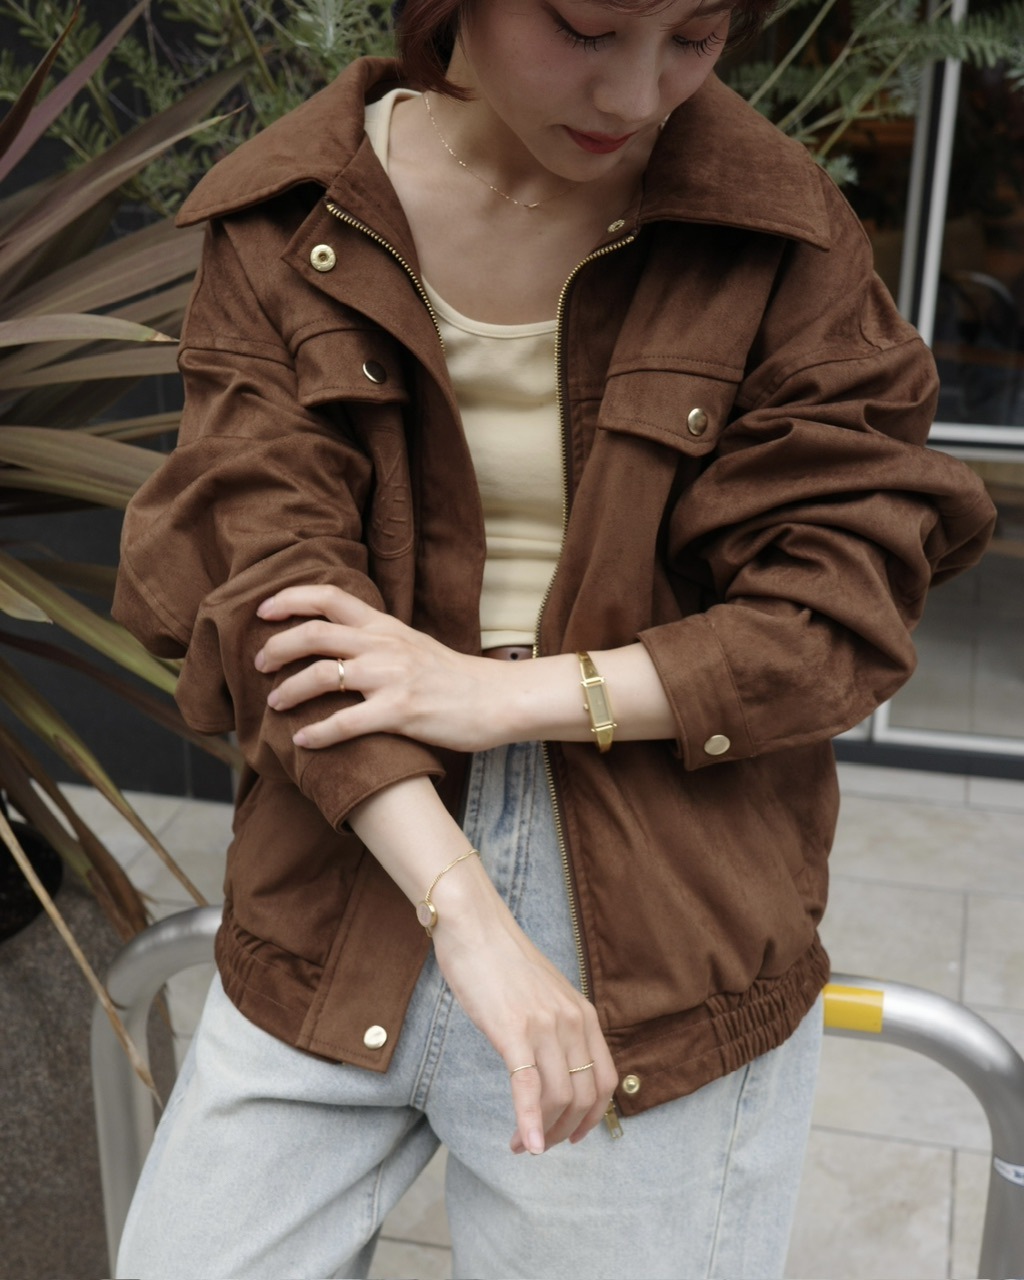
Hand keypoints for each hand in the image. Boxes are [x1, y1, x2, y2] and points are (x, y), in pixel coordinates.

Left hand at [254, 585, 512, 751]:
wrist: (496, 699)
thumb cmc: (453, 678)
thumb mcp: (412, 645)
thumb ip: (377, 640)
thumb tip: (339, 643)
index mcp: (385, 626)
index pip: (329, 597)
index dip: (289, 599)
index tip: (263, 611)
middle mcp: (384, 645)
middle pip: (314, 633)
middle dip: (276, 647)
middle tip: (257, 664)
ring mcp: (392, 678)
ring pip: (322, 675)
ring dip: (289, 690)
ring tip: (275, 703)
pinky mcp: (401, 712)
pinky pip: (346, 722)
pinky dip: (318, 733)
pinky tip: (303, 741)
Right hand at [425, 859, 617, 1154]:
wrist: (475, 927)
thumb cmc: (501, 961)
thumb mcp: (546, 994)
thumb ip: (558, 1026)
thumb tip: (557, 1064)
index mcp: (584, 1014)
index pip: (605, 1081)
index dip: (591, 1117)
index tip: (571, 1135)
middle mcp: (572, 1021)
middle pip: (585, 1096)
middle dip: (565, 1130)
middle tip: (539, 1145)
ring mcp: (545, 1026)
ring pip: (559, 1097)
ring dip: (543, 1132)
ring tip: (521, 1146)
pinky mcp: (514, 1030)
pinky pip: (528, 1086)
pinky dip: (529, 1121)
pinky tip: (525, 1144)